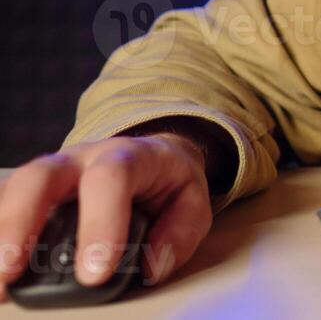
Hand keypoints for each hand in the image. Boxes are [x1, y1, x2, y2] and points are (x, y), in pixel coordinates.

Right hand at [0, 132, 213, 300]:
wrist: (153, 156)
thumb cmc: (168, 184)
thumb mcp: (191, 201)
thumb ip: (180, 232)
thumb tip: (151, 266)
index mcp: (129, 157)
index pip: (110, 179)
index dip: (100, 223)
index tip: (94, 273)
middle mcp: (81, 159)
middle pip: (42, 175)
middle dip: (22, 222)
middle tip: (12, 272)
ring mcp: (50, 174)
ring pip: (13, 191)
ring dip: (0, 235)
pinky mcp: (30, 194)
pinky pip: (5, 207)